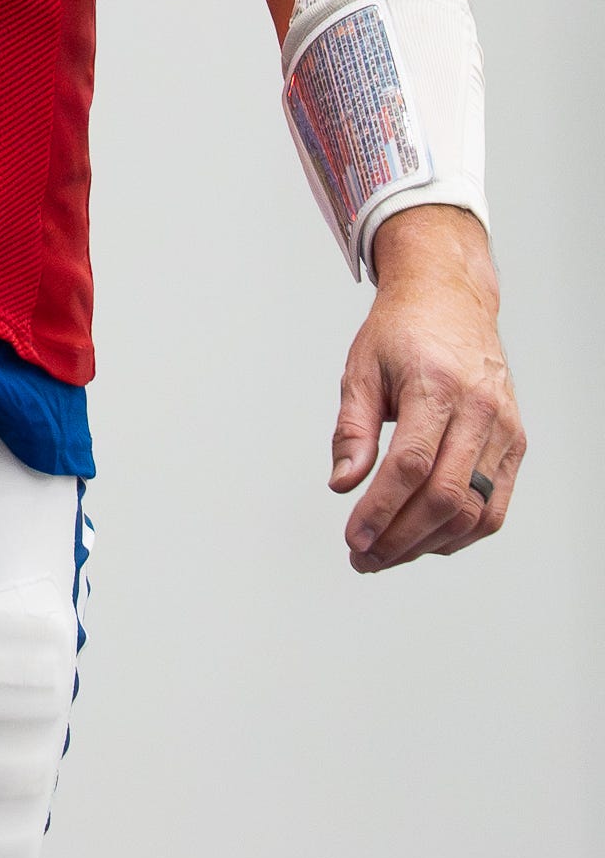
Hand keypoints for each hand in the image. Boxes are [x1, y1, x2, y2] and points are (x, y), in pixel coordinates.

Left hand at [331, 206, 523, 571]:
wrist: (451, 300)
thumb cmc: (401, 332)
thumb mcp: (360, 369)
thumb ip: (352, 430)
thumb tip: (342, 484)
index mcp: (436, 388)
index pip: (411, 466)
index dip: (382, 510)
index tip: (353, 538)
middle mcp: (480, 411)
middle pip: (447, 496)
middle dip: (401, 537)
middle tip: (363, 556)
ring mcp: (505, 429)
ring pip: (476, 510)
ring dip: (429, 543)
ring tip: (387, 554)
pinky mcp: (516, 443)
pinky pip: (496, 504)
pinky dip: (462, 531)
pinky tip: (425, 539)